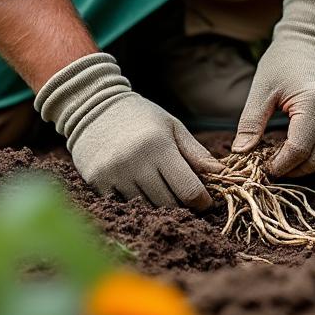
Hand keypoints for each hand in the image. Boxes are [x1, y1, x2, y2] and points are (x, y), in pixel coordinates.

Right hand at [36, 53, 222, 207]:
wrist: (92, 106)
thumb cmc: (140, 116)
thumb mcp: (172, 127)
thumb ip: (196, 153)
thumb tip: (221, 174)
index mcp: (159, 146)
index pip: (189, 190)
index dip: (202, 202)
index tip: (205, 202)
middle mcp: (135, 162)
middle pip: (169, 204)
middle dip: (182, 205)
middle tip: (185, 197)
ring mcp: (114, 174)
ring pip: (147, 208)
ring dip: (159, 205)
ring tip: (163, 191)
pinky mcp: (97, 182)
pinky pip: (124, 205)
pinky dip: (136, 203)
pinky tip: (140, 189)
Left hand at [232, 0, 314, 176]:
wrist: (313, 42)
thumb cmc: (283, 62)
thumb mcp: (262, 89)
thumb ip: (251, 123)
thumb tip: (240, 153)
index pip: (298, 150)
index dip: (278, 165)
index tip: (260, 166)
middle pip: (313, 161)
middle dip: (289, 169)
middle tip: (267, 164)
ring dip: (302, 166)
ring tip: (280, 155)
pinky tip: (296, 147)